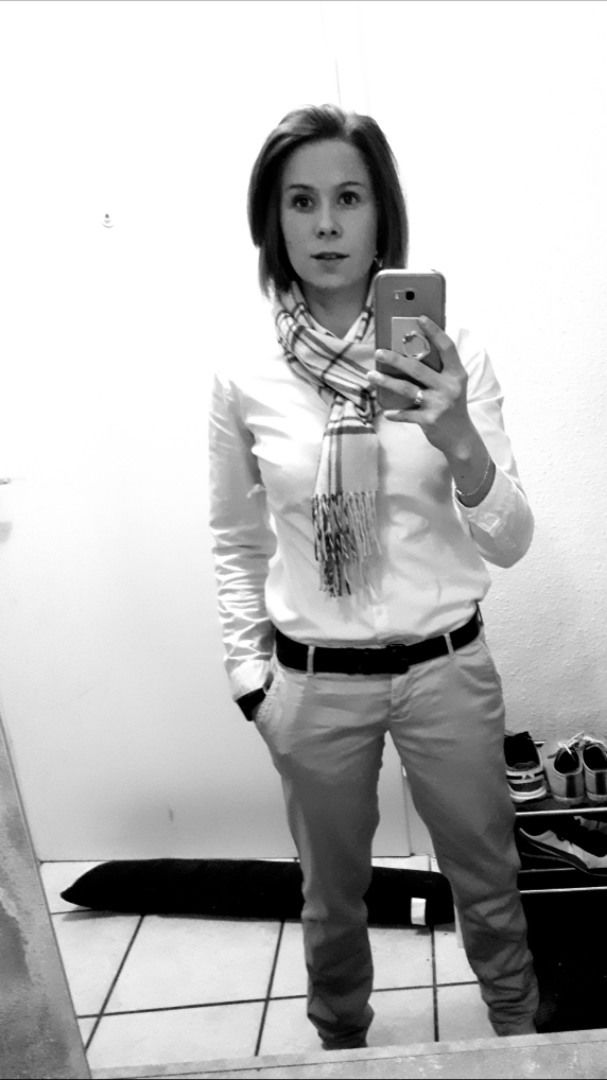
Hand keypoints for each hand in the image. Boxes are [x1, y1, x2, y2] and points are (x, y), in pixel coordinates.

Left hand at [368, 316, 474, 456]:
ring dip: (386, 382)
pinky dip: (395, 413)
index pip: (447, 347)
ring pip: (407, 389)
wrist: (461, 438)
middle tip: (378, 352)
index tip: (420, 318)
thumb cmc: (452, 406)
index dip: (434, 331)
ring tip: (370, 375)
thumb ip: (437, 371)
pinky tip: (386, 411)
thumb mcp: (451, 386)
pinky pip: (407, 414)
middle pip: (418, 368)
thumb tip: (411, 351)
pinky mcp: (429, 420)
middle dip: (395, 359)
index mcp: (457, 374)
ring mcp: (439, 404)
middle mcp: (449, 387)